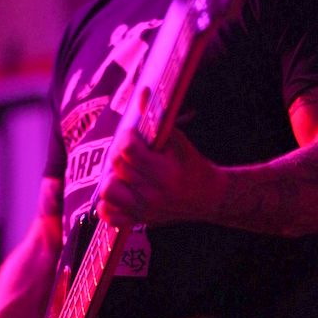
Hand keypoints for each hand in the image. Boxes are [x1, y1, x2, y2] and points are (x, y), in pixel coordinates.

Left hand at [96, 127, 218, 227]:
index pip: (129, 151)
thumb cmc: (195, 167)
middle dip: (119, 152)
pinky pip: (109, 215)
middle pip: (117, 166)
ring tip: (124, 172)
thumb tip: (143, 95)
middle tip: (129, 150)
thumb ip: (160, 122)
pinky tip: (120, 191)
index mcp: (165, 173)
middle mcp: (152, 194)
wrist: (209, 199)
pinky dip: (108, 203)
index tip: (134, 135)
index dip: (127, 138)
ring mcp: (144, 210)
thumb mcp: (182, 143)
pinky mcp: (138, 221)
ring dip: (112, 178)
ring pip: (108, 191)